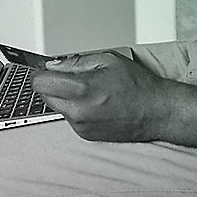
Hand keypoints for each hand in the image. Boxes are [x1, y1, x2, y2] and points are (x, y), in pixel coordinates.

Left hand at [31, 52, 172, 141]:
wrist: (156, 111)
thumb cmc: (138, 85)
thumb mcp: (108, 60)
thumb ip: (76, 62)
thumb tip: (53, 65)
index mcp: (82, 90)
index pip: (40, 83)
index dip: (42, 73)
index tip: (46, 69)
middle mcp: (78, 112)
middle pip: (45, 96)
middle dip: (54, 84)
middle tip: (73, 77)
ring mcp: (80, 126)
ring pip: (57, 107)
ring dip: (66, 97)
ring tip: (91, 91)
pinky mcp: (85, 135)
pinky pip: (70, 117)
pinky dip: (76, 109)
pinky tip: (96, 103)